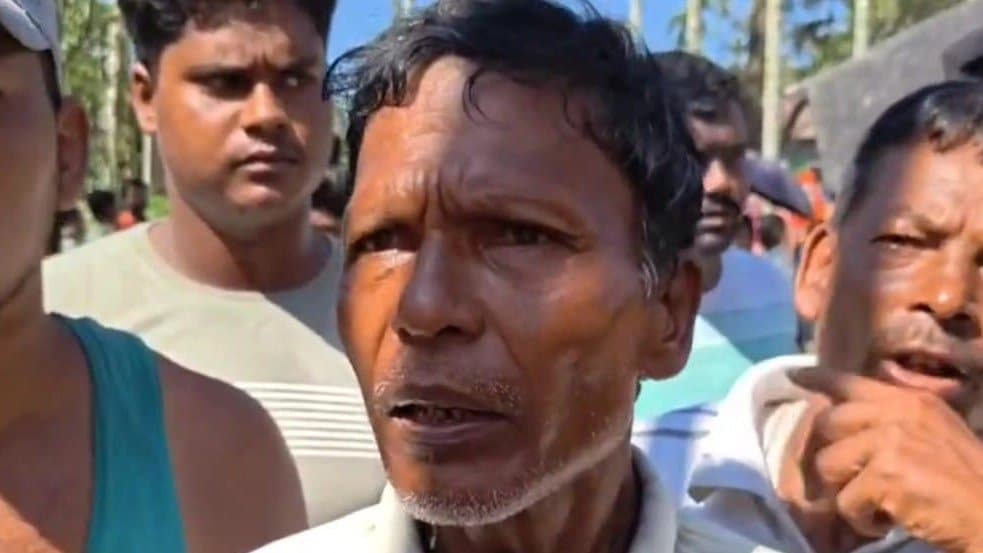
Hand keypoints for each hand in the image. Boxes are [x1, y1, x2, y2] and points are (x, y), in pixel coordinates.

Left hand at [793, 369, 982, 552]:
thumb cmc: (969, 478)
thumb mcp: (937, 430)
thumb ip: (898, 417)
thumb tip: (859, 407)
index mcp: (910, 401)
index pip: (852, 381)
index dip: (820, 378)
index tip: (796, 375)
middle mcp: (897, 414)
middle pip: (828, 424)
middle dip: (832, 456)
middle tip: (852, 479)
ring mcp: (890, 442)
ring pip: (828, 464)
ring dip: (846, 492)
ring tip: (875, 503)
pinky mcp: (885, 475)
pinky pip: (845, 500)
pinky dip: (862, 520)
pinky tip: (887, 521)